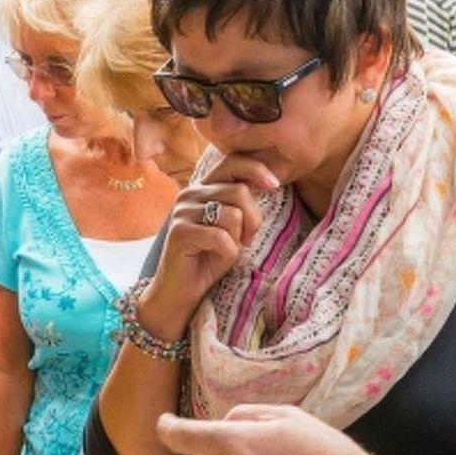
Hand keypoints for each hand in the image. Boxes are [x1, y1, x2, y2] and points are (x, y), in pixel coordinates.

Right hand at [147, 172, 271, 336]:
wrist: (180, 291)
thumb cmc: (208, 259)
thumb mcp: (230, 227)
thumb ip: (240, 204)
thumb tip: (268, 181)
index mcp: (202, 188)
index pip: (231, 162)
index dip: (256, 169)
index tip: (274, 186)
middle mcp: (189, 194)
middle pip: (239, 191)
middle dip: (254, 219)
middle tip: (248, 240)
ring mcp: (183, 212)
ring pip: (233, 215)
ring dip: (239, 238)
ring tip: (229, 250)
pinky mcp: (180, 232)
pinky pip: (222, 237)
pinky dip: (228, 253)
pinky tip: (219, 259)